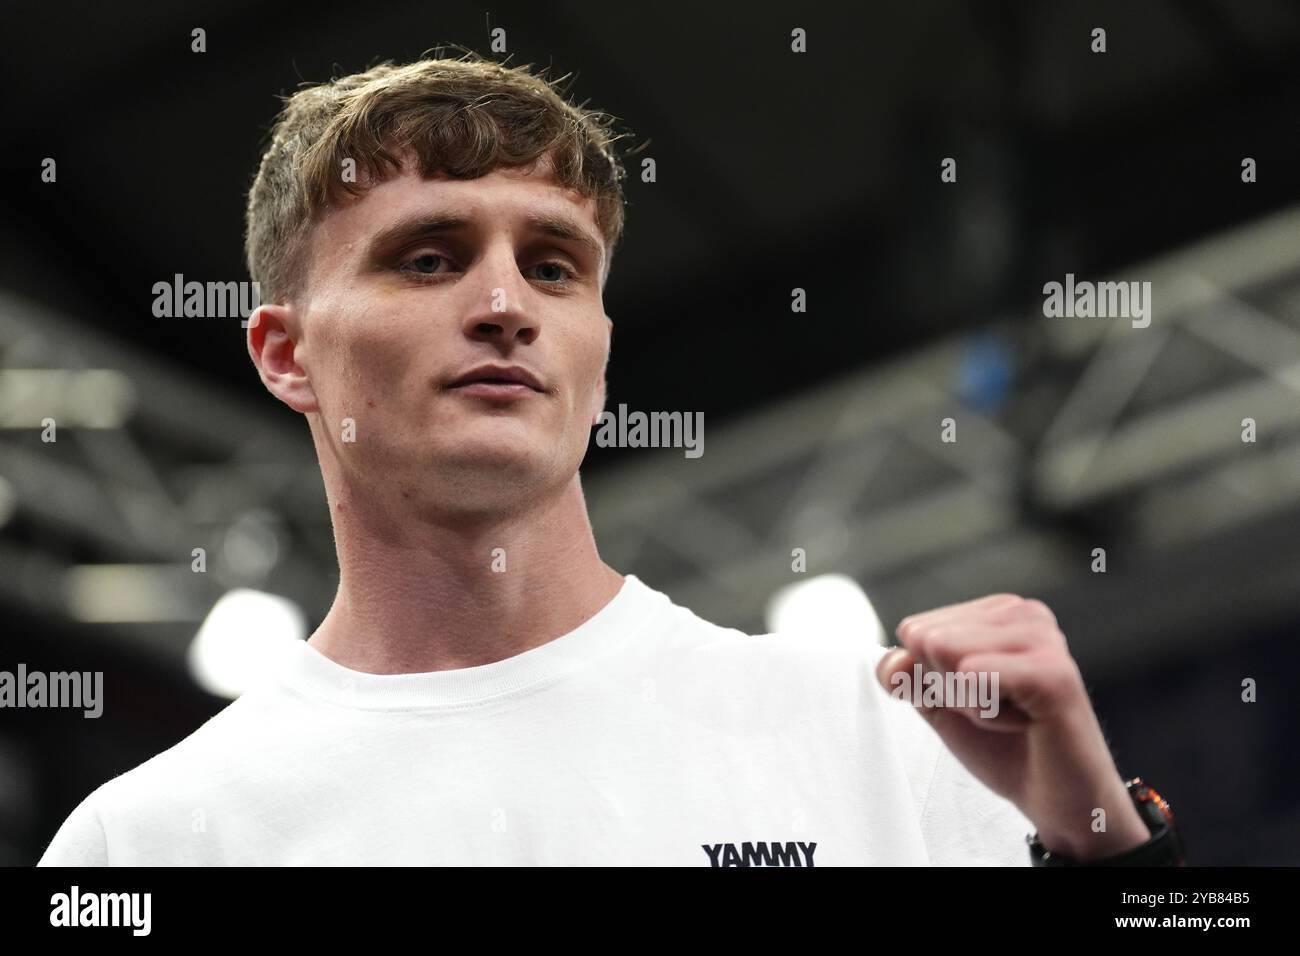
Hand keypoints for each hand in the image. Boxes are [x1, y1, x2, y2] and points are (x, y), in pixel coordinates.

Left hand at [875, 593, 1149, 859]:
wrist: (1056, 801)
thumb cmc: (1005, 747)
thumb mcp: (937, 704)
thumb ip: (905, 675)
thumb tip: (895, 659)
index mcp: (996, 612)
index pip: (915, 630)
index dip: (931, 678)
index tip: (978, 697)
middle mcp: (1023, 613)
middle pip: (928, 641)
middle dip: (950, 690)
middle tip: (999, 711)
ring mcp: (1043, 638)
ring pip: (949, 656)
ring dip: (970, 704)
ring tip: (1013, 716)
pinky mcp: (1054, 672)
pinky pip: (977, 678)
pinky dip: (985, 714)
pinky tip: (1023, 722)